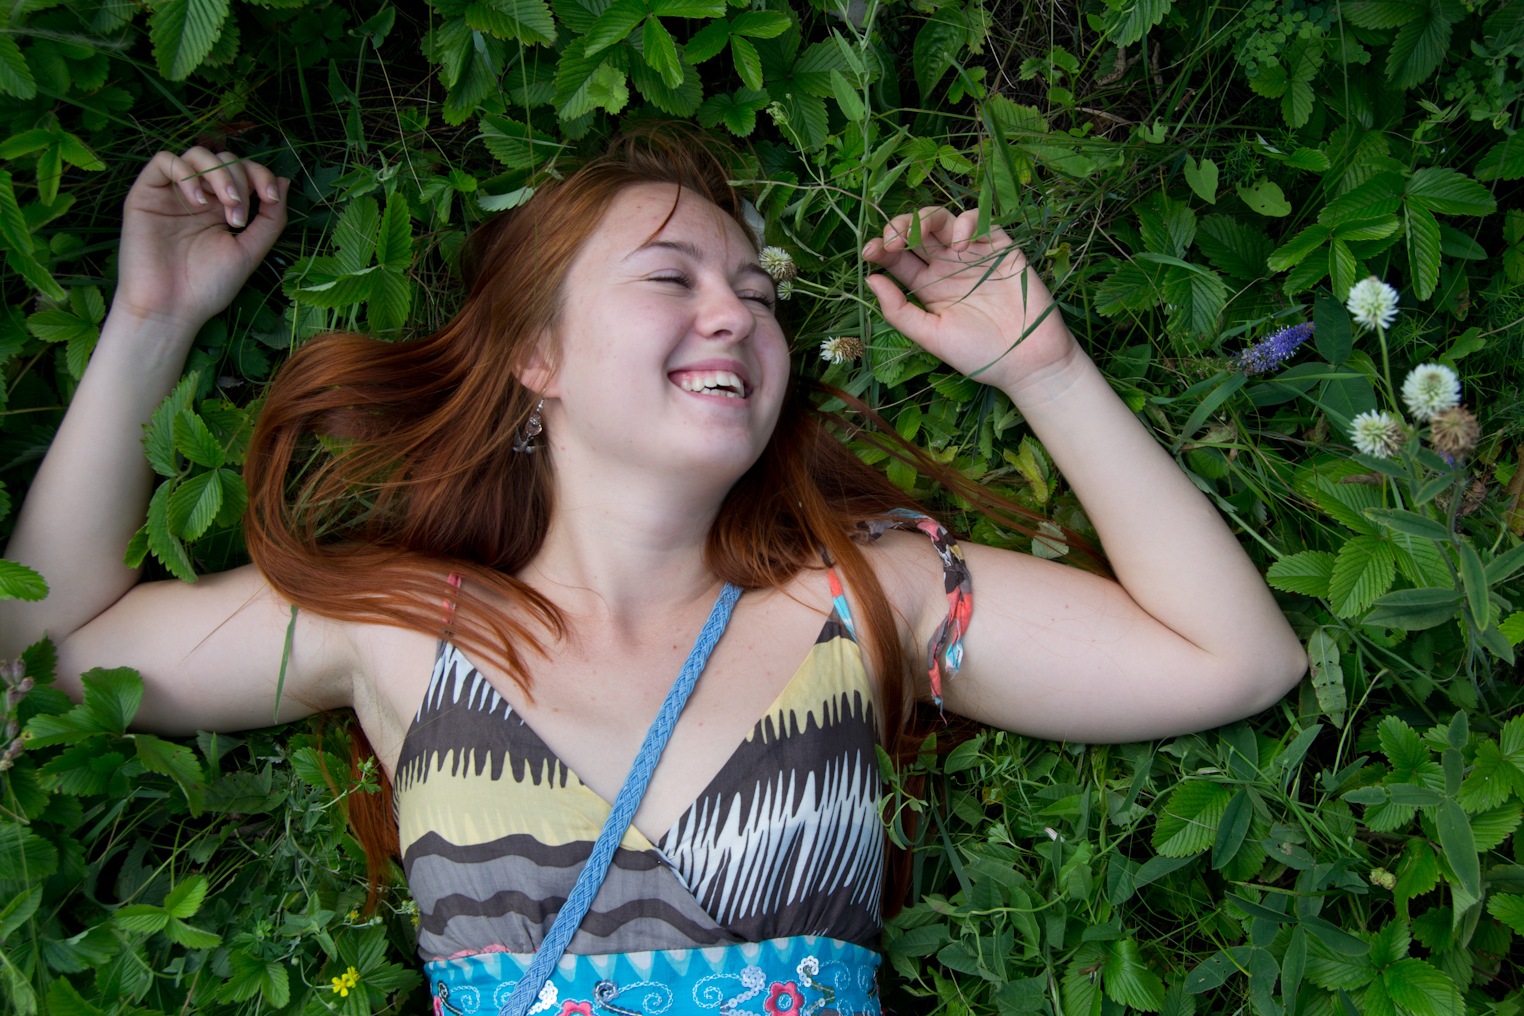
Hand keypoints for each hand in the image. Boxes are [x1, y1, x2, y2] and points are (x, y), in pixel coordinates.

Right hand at [114, 147, 287, 333]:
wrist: (172, 307)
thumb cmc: (209, 285)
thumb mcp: (250, 250)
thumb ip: (270, 219)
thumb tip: (283, 181)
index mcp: (222, 208)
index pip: (244, 172)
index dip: (260, 175)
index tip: (271, 199)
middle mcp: (198, 197)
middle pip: (224, 159)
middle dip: (240, 181)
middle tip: (238, 218)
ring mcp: (172, 194)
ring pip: (197, 154)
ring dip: (219, 174)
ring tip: (223, 207)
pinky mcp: (145, 194)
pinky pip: (164, 160)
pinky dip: (187, 173)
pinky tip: (198, 201)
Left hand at [862, 207, 1076, 392]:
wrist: (1027, 362)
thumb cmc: (979, 354)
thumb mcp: (931, 336)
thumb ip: (899, 310)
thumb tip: (871, 279)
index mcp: (927, 287)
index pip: (898, 258)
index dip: (881, 248)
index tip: (869, 252)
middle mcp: (947, 266)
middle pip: (917, 232)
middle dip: (899, 227)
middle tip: (891, 240)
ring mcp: (973, 255)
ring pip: (943, 220)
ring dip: (926, 219)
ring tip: (916, 235)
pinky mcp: (1000, 248)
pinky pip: (980, 222)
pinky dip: (965, 224)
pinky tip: (959, 245)